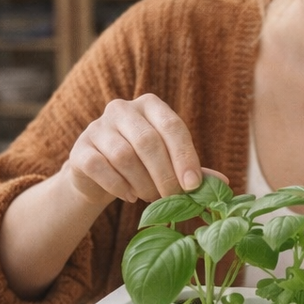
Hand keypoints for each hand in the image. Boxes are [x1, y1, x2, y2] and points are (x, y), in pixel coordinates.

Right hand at [62, 94, 213, 205]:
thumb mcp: (171, 163)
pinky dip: (119, 186)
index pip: (173, 127)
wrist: (99, 174)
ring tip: (151, 196)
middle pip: (148, 142)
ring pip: (124, 156)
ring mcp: (97, 126)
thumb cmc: (145, 165)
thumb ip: (195, 170)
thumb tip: (223, 184)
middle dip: (165, 175)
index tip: (193, 186)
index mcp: (151, 106)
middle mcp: (122, 109)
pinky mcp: (80, 148)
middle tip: (173, 197)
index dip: (185, 157)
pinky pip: (100, 167)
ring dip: (143, 183)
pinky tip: (130, 196)